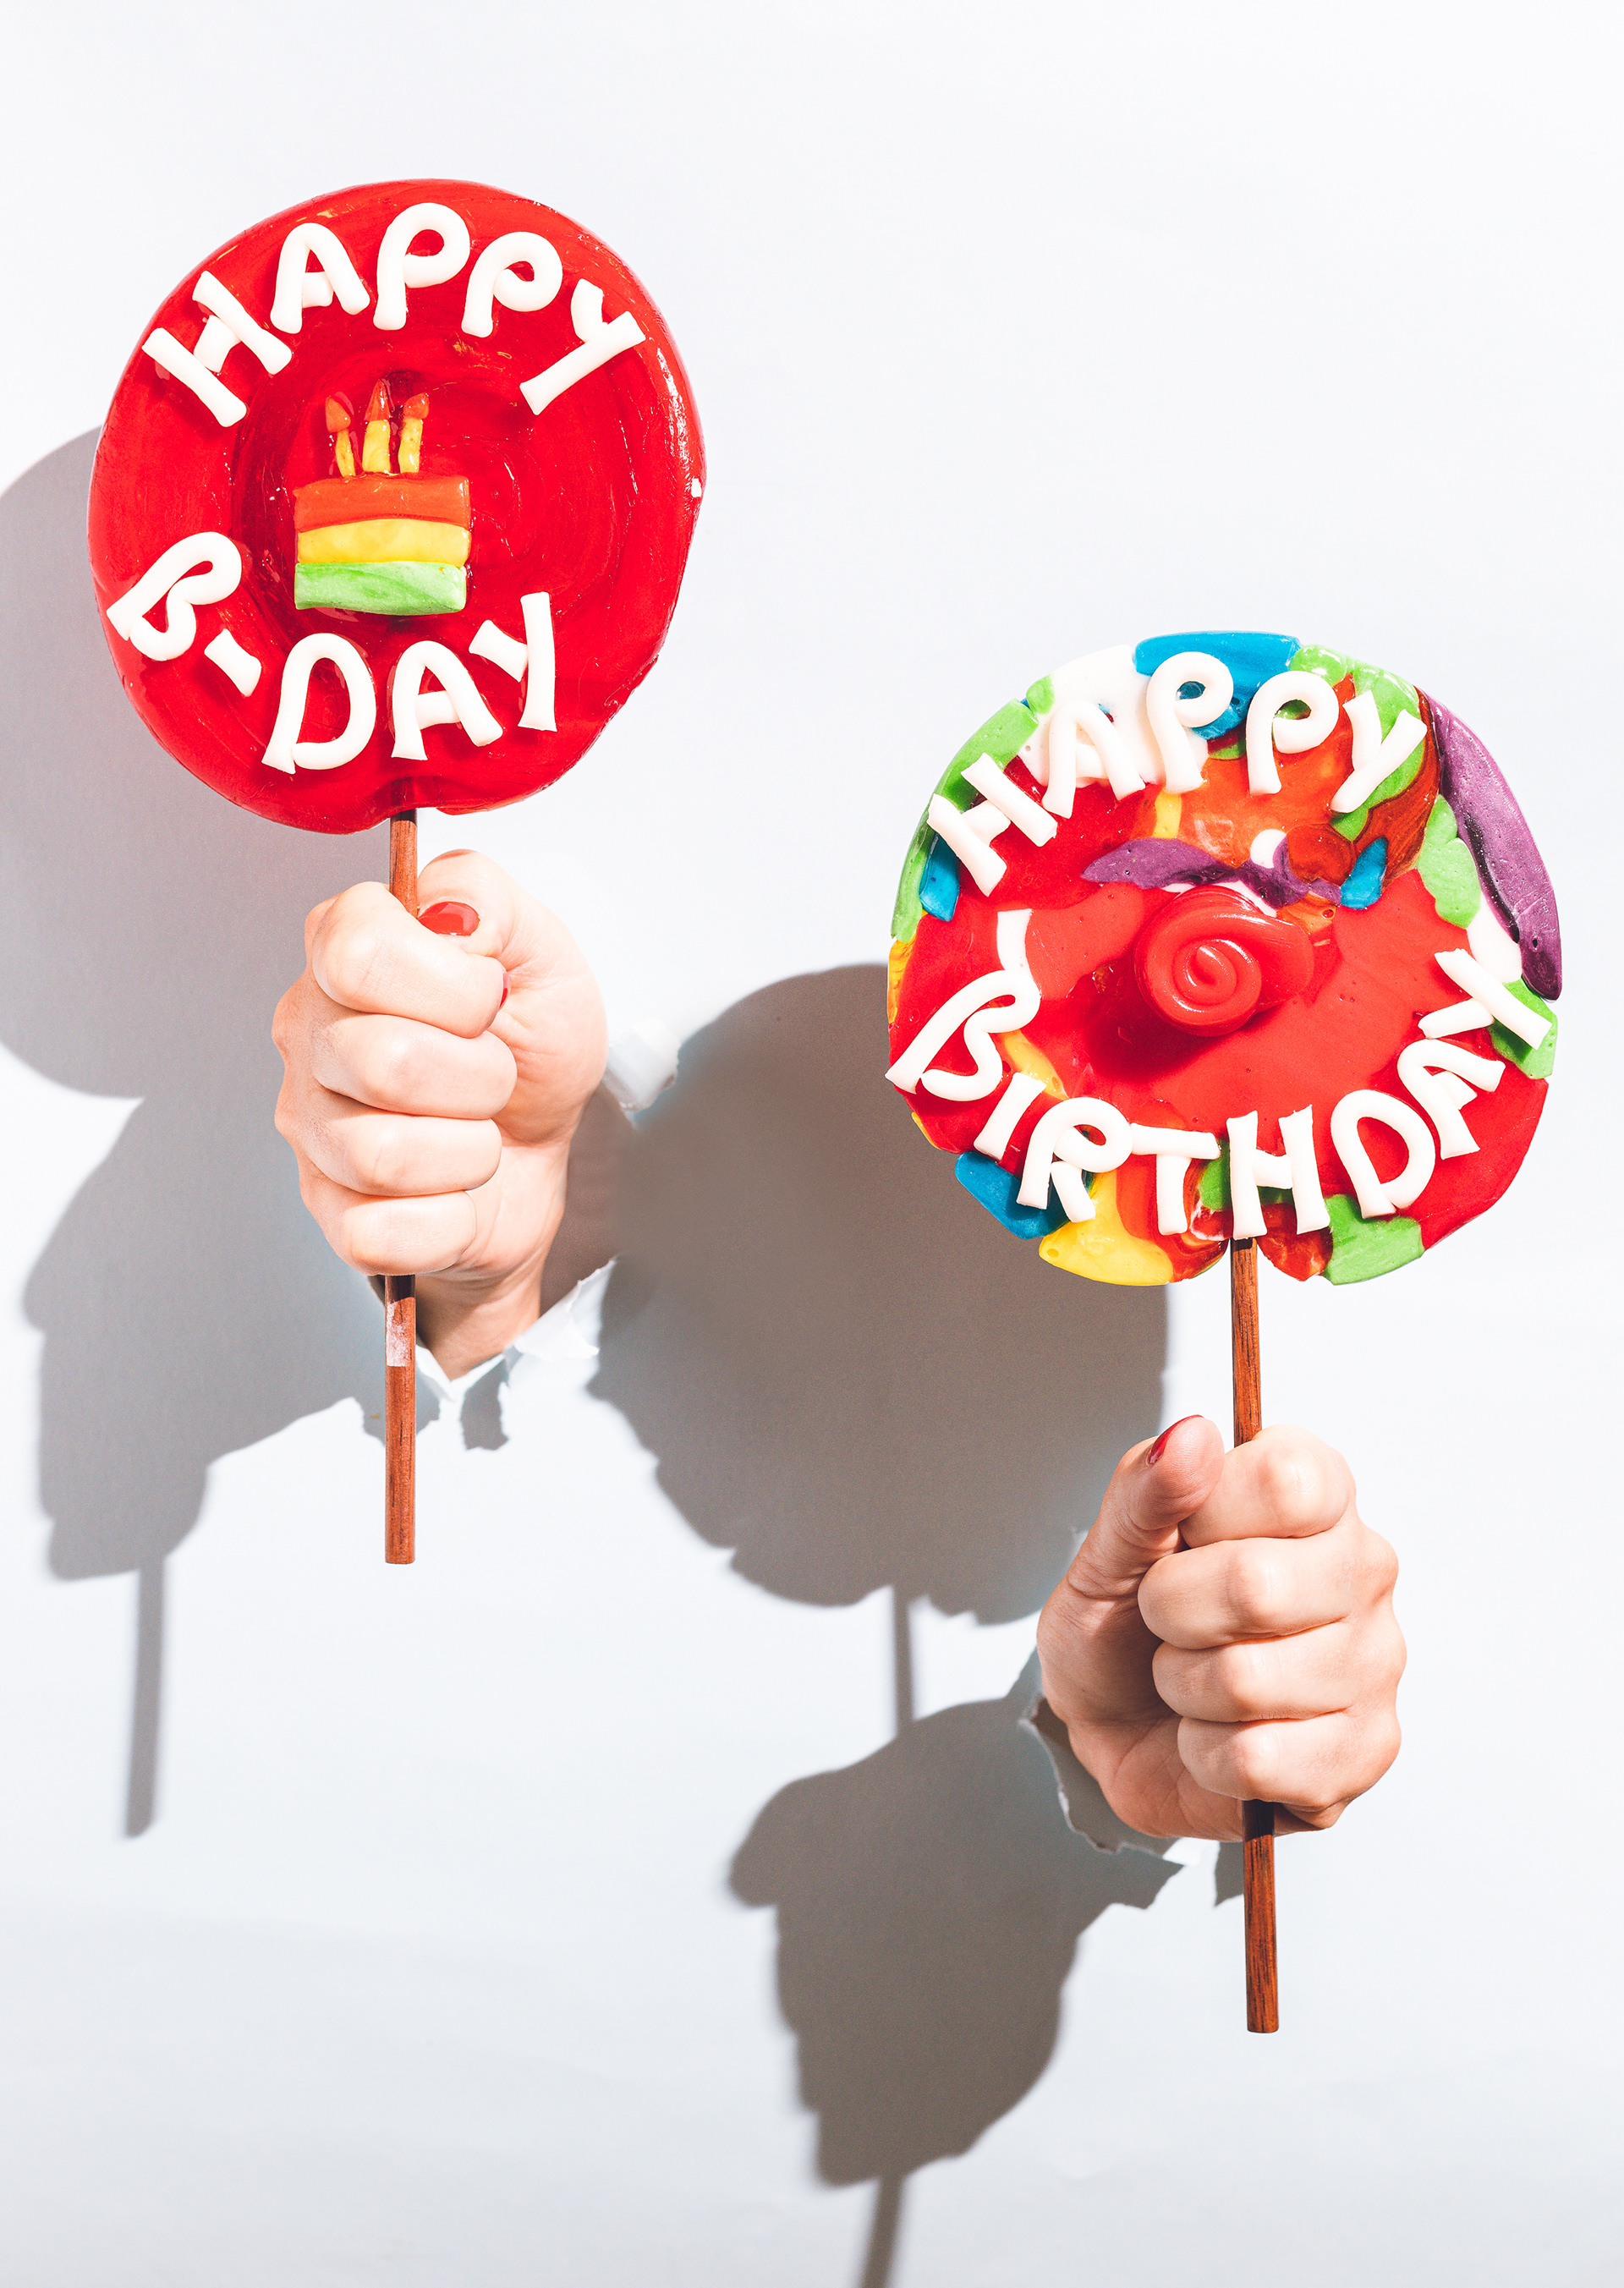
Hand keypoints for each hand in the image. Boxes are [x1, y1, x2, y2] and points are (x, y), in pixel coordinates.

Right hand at [273, 851, 605, 1376]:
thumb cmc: (530, 1051)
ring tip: (477, 1131)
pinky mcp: (334, 1214)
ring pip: (383, 1153)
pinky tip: (456, 1192)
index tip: (488, 996)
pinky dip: (449, 1219)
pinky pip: (383, 1230)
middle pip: (384, 1060)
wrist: (542, 1148)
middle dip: (479, 1076)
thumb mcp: (540, 954)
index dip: (449, 982)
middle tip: (493, 1075)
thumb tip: (450, 914)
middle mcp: (312, 1038)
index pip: (356, 948)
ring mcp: (312, 1130)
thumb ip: (488, 900)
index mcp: (345, 958)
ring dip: (468, 1150)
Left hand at [1035, 1418, 1402, 1839]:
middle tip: (1168, 1618)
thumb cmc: (1125, 1625)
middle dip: (1173, 1612)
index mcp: (1318, 1497)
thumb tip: (1192, 1437)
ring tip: (1191, 1678)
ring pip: (1248, 1681)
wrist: (1117, 1724)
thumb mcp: (1108, 1548)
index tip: (1182, 1536)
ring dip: (1183, 1687)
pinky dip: (1205, 1755)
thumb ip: (1145, 1488)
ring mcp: (1374, 1664)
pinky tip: (1216, 1735)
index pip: (1286, 1479)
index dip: (1206, 1513)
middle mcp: (1363, 1571)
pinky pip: (1257, 1759)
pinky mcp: (1364, 1752)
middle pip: (1257, 1585)